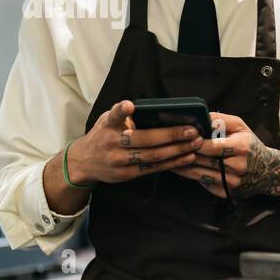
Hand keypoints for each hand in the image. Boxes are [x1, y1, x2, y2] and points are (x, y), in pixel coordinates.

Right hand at [69, 100, 202, 183]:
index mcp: (108, 125)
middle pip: (144, 139)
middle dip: (171, 135)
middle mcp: (112, 143)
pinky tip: (187, 157)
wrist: (83, 162)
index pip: (114, 116)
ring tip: (195, 143)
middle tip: (192, 130)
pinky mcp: (126, 174)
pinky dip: (172, 163)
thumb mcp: (107, 120)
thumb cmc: (103, 135)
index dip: (122, 111)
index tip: (130, 105)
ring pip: (152, 156)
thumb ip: (124, 115)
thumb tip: (154, 110)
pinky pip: (153, 168)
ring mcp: (119, 160)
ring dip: (177, 150)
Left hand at [172, 111, 279, 198]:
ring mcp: (231, 182)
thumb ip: (220, 119)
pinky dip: (190, 175)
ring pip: (199, 173)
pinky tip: (179, 168)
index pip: (210, 146)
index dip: (193, 142)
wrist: (268, 171)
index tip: (180, 136)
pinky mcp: (226, 192)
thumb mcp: (241, 127)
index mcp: (241, 148)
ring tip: (167, 157)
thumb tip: (199, 116)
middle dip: (184, 153)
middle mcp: (237, 167)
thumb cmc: (250, 145)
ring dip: (181, 165)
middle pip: (202, 160)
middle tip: (166, 146)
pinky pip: (203, 183)